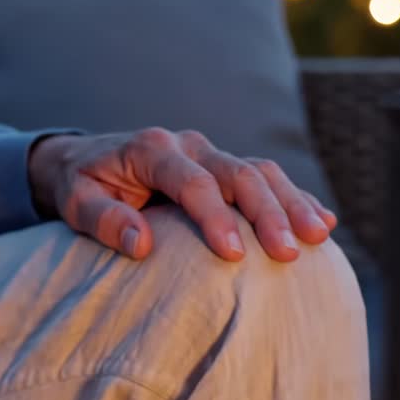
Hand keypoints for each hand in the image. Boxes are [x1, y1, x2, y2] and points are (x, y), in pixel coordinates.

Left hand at [27, 130, 336, 261]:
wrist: (82, 161)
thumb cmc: (81, 186)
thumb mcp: (76, 202)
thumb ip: (103, 220)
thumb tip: (140, 244)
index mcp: (152, 150)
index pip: (192, 181)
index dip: (214, 216)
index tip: (233, 254)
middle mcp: (187, 145)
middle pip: (237, 173)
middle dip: (267, 212)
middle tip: (289, 252)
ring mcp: (208, 152)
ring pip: (260, 171)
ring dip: (292, 203)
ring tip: (319, 236)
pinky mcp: (222, 165)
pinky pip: (265, 177)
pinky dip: (294, 198)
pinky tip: (323, 221)